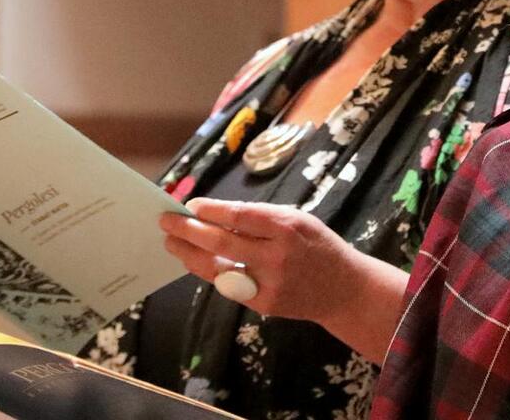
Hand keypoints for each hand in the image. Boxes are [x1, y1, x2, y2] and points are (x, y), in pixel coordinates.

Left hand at [160, 199, 363, 329]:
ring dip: (190, 254)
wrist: (343, 289)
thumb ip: (263, 219)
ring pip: (218, 269)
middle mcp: (276, 254)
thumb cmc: (318, 246)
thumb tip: (219, 214)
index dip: (211, 210)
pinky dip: (209, 272)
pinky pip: (229, 286)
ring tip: (172, 243)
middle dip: (189, 231)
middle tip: (166, 221)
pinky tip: (195, 262)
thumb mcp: (299, 220)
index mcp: (287, 226)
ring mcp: (269, 282)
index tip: (190, 205)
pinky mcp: (264, 304)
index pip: (239, 215)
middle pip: (222, 242)